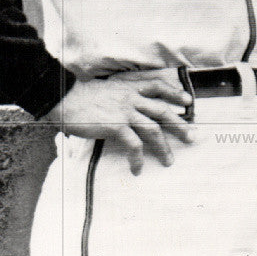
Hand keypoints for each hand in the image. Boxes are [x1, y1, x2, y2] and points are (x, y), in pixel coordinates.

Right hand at [45, 69, 193, 174]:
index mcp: (128, 87)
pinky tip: (138, 169)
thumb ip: (119, 97)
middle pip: (162, 110)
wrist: (63, 98)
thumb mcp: (105, 90)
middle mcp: (130, 97)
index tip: (187, 101)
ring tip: (169, 161)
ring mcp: (125, 111)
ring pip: (154, 130)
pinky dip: (138, 159)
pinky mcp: (116, 125)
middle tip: (192, 137)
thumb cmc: (80, 96)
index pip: (157, 86)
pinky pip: (134, 145)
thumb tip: (126, 110)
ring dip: (164, 147)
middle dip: (180, 124)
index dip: (174, 93)